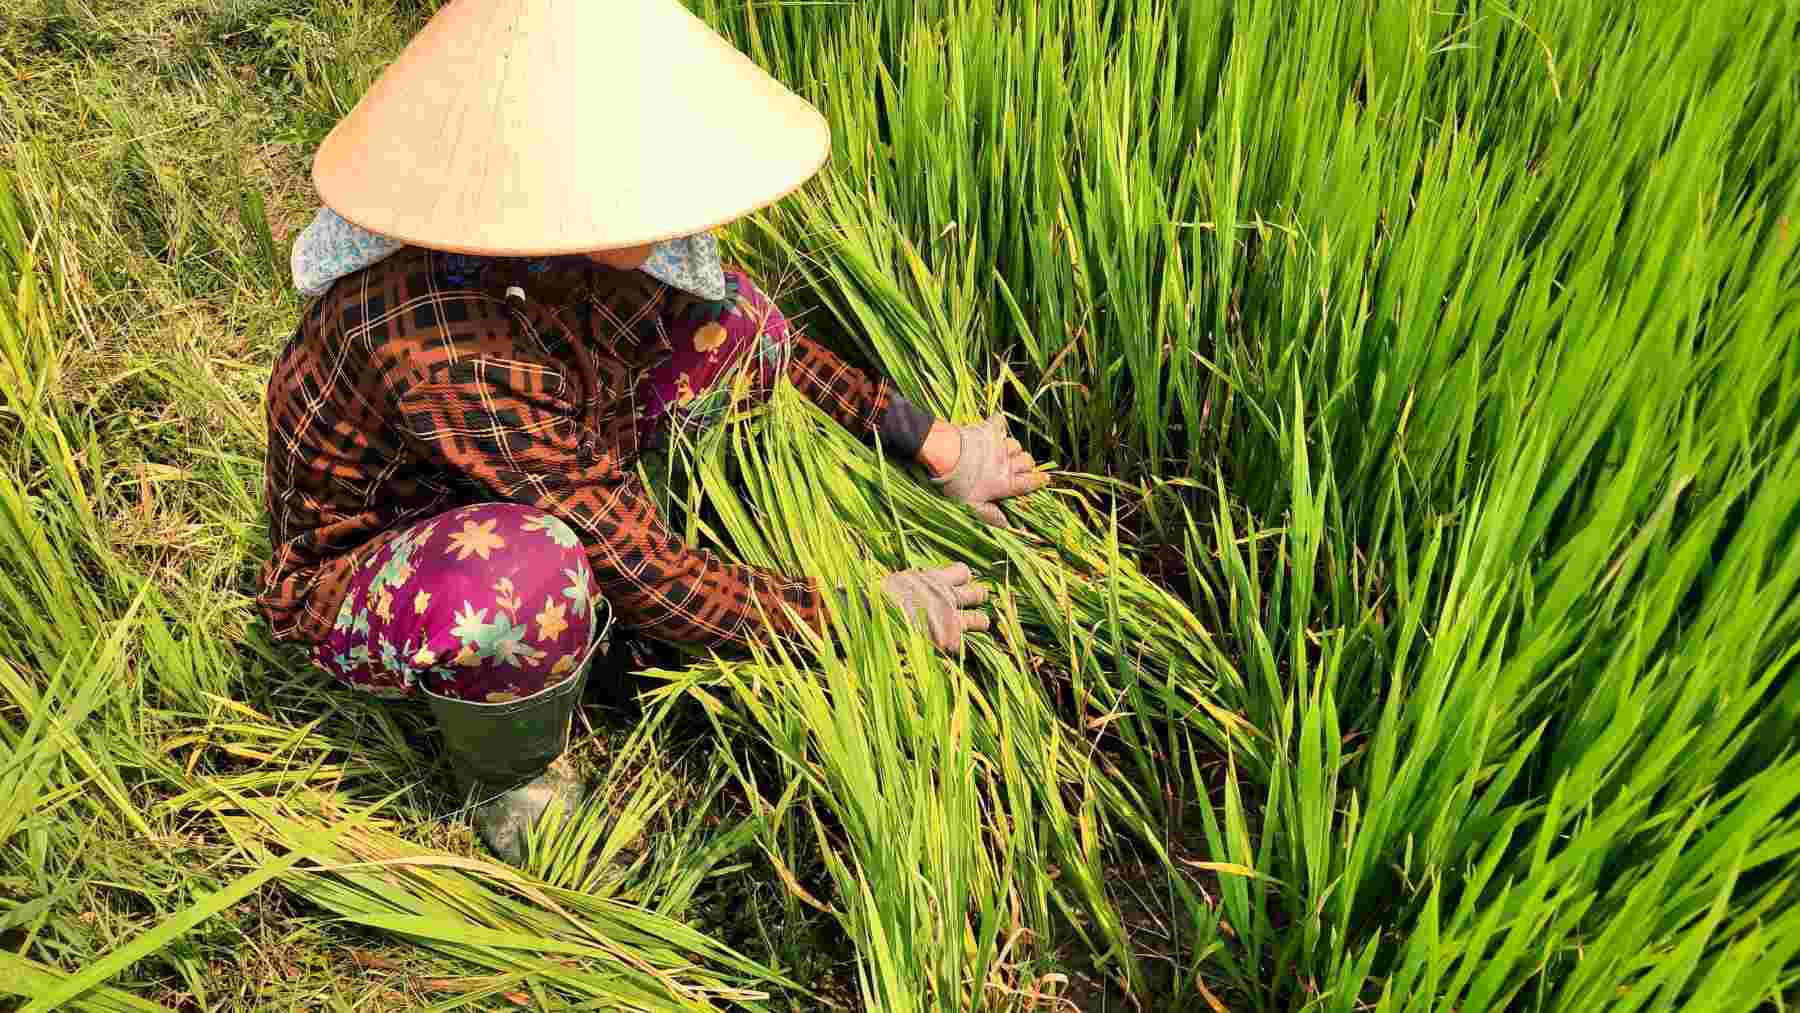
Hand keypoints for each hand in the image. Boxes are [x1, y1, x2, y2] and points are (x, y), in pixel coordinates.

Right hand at [880, 563, 991, 652]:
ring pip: (982, 620)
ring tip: (973, 629)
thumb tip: (911, 583)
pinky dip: (962, 650)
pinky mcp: (948, 641)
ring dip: (979, 624)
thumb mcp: (897, 583)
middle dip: (977, 600)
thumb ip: (912, 584)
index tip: (956, 586)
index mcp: (935, 579)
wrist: (875, 619)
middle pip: (980, 593)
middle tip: (967, 607)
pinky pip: (966, 646)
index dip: (963, 580)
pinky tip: (955, 653)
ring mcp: (951, 619)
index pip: (963, 572)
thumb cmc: (879, 600)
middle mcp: (948, 597)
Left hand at [926, 415, 1048, 526]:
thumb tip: (1007, 526)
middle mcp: (1007, 463)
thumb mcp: (971, 506)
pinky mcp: (988, 429)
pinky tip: (995, 428)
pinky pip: (1000, 422)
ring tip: (1002, 453)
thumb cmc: (957, 484)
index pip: (1029, 482)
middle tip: (1019, 467)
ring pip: (1015, 445)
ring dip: (1011, 449)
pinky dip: (999, 425)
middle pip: (1027, 462)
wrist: (945, 455)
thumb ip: (990, 515)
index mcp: (1004, 483)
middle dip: (1027, 465)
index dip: (1039, 481)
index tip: (1046, 479)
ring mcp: (999, 445)